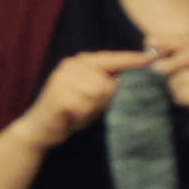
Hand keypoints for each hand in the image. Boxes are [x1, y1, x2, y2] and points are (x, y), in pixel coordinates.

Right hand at [20, 46, 145, 147]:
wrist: (39, 130)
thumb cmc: (68, 113)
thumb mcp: (90, 96)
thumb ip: (104, 86)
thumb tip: (119, 79)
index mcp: (79, 63)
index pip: (110, 59)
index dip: (130, 60)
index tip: (148, 58)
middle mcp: (70, 66)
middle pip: (107, 83)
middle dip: (101, 101)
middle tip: (84, 109)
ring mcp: (63, 79)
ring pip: (98, 94)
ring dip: (91, 110)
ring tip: (77, 113)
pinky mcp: (59, 95)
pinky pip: (86, 106)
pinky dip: (81, 117)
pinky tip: (70, 117)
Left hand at [146, 31, 188, 145]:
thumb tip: (161, 46)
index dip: (171, 40)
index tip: (150, 42)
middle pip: (188, 55)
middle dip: (169, 62)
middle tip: (156, 68)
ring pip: (184, 76)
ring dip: (176, 86)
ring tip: (186, 94)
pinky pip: (185, 93)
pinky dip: (180, 98)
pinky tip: (187, 102)